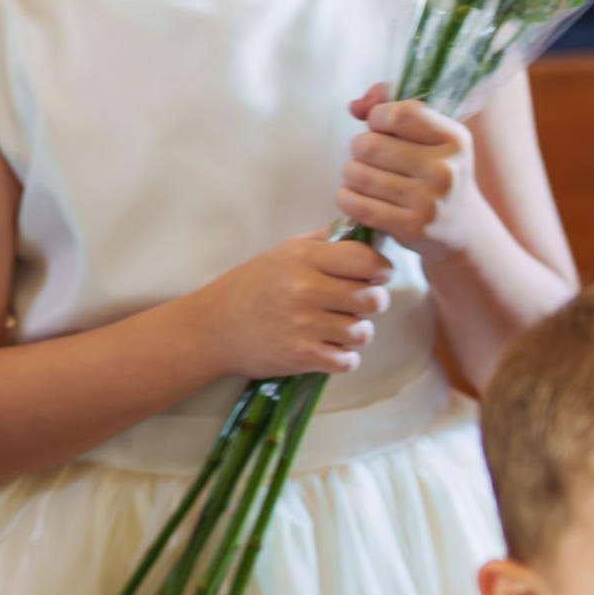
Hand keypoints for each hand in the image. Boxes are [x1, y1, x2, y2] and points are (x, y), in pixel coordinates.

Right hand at [188, 231, 390, 378]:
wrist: (212, 328)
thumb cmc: (249, 287)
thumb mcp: (281, 253)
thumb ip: (321, 243)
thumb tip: (359, 234)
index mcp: (303, 258)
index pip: (366, 260)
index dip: (381, 269)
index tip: (377, 276)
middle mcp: (306, 289)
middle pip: (374, 299)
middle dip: (373, 302)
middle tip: (356, 304)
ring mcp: (305, 325)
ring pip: (364, 332)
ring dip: (357, 332)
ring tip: (337, 326)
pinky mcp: (304, 356)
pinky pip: (349, 361)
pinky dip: (344, 357)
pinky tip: (328, 347)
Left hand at [338, 85, 490, 261]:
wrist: (462, 228)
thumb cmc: (437, 171)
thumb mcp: (431, 134)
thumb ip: (391, 105)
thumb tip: (355, 107)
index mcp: (454, 139)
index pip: (399, 115)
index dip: (378, 118)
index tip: (380, 129)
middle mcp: (445, 170)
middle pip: (370, 145)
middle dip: (360, 148)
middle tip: (370, 158)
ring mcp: (429, 202)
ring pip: (358, 174)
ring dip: (351, 173)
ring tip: (363, 177)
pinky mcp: (411, 228)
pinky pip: (357, 205)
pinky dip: (346, 198)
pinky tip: (354, 196)